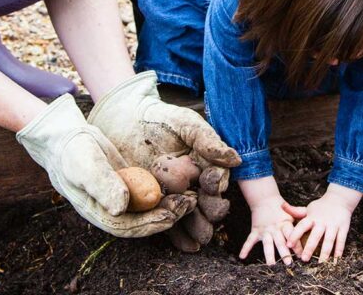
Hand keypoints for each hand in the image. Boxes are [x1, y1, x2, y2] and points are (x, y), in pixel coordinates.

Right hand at [17, 94, 191, 237]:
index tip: (170, 215)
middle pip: (144, 221)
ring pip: (150, 209)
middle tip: (189, 204)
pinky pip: (151, 194)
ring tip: (192, 198)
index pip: (128, 227)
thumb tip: (121, 207)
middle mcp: (113, 211)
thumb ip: (103, 185)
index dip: (150, 223)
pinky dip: (167, 193)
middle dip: (167, 215)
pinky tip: (184, 186)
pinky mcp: (130, 186)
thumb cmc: (73, 153)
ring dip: (171, 205)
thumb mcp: (86, 166)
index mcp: (99, 213)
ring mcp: (122, 199)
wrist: (67, 138)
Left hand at [87, 71, 241, 248]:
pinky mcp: (154, 206)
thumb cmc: (161, 118)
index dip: (216, 185)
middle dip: (211, 212)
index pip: (216, 181)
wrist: (126, 119)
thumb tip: (236, 160)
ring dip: (198, 227)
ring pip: (191, 218)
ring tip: (200, 235)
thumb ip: (209, 141)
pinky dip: (179, 236)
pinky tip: (186, 244)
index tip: (211, 183)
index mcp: (204, 166)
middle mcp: (193, 185)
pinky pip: (168, 223)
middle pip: (208, 205)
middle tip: (211, 212)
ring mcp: (174, 197)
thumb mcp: (186, 124)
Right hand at [238, 177, 306, 264]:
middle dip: (284, 252)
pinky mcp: (255, 231)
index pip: (292, 235)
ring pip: (267, 243)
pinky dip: (245, 248)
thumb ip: (301, 220)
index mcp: (285, 224)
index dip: (297, 245)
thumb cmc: (282, 209)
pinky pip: (249, 240)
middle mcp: (275, 228)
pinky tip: (242, 257)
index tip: (301, 255)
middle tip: (288, 263)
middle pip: (280, 242)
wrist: (265, 199)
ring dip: (269, 254)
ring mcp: (264, 230)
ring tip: (271, 265)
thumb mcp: (293, 212)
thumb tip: (314, 225)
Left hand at [284, 184, 362, 262]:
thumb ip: (295, 211)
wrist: (339, 199)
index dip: (294, 235)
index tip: (288, 245)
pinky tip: (336, 260)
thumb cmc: (320, 207)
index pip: (301, 226)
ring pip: (329, 240)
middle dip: (309, 248)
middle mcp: (322, 222)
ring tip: (321, 263)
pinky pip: (341, 240)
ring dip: (325, 252)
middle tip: (304, 259)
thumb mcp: (307, 208)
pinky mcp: (343, 228)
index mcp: (312, 217)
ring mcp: (333, 225)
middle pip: (315, 236)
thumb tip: (281, 206)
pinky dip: (339, 250)